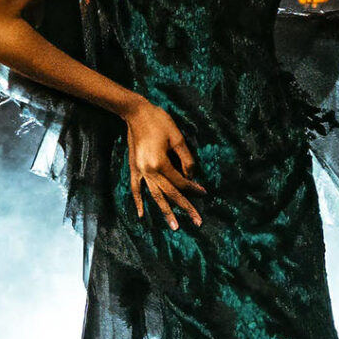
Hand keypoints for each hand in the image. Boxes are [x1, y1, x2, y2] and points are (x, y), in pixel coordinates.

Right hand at [125, 98, 202, 230]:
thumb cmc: (159, 121)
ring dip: (164, 211)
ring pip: (154, 196)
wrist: (136, 112)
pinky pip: (136, 189)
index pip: (180, 182)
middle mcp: (149, 171)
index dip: (193, 188)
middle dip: (184, 208)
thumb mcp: (178, 137)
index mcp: (161, 163)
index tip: (204, 192)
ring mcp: (140, 171)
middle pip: (170, 194)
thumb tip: (191, 176)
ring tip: (173, 226)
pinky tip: (142, 214)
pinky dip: (138, 202)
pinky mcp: (134, 168)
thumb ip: (186, 159)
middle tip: (197, 222)